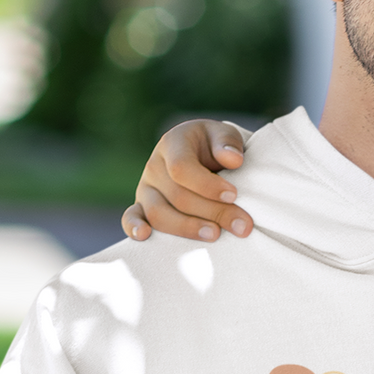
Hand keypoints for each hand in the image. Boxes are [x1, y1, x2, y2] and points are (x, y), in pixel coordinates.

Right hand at [122, 120, 251, 243]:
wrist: (205, 156)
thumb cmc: (217, 147)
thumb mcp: (225, 136)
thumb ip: (229, 143)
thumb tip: (233, 159)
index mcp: (173, 143)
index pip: (182, 168)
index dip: (207, 185)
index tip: (234, 195)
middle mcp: (155, 166)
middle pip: (178, 196)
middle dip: (213, 212)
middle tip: (242, 226)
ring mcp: (146, 188)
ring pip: (159, 213)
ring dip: (187, 228)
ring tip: (215, 235)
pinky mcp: (142, 207)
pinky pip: (131, 217)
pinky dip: (133, 227)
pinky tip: (145, 236)